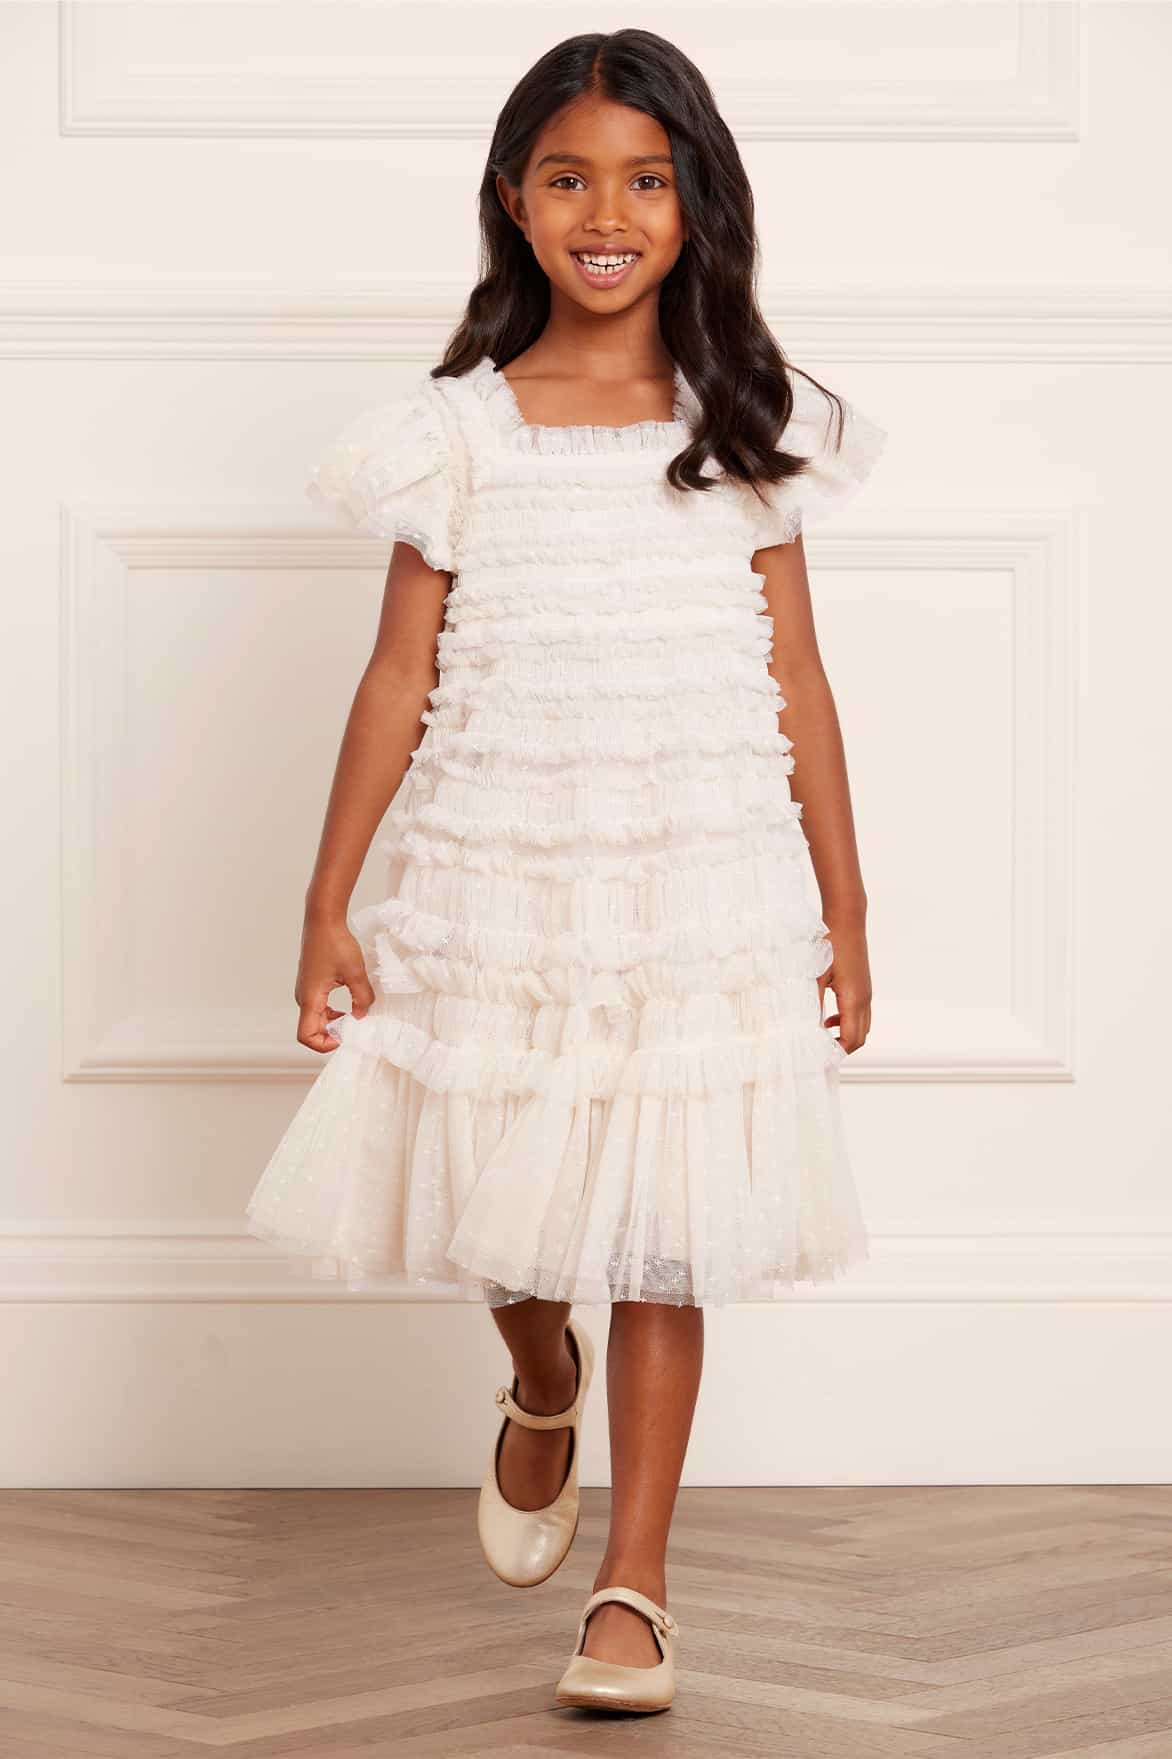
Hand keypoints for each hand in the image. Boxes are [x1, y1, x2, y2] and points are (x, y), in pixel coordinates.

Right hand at [295, 912, 374, 1053]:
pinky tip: (349, 1003)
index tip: (345, 1035)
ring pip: (315, 1018)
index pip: (306, 1035)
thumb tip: (362, 1016)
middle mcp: (303, 996)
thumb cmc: (335, 942)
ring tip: (354, 1016)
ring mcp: (305, 989)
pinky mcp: (310, 982)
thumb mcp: (355, 973)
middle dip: (332, 1034)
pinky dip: (332, 1011)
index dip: (324, 1043)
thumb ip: (362, 998)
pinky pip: (318, 1006)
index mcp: (310, 998)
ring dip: (333, 1022)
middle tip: (355, 1027)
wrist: (323, 919)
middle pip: (311, 1029)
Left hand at [817, 916, 871, 1054]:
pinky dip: (846, 1022)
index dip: (838, 1051)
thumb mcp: (815, 976)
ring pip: (862, 1026)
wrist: (847, 920)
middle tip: (819, 1052)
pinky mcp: (863, 986)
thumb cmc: (830, 944)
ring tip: (821, 1036)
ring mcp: (866, 993)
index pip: (852, 1038)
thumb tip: (805, 1027)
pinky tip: (827, 1018)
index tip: (820, 1056)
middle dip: (842, 1047)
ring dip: (844, 1035)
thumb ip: (811, 1004)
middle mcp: (865, 998)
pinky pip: (860, 1014)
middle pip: (860, 1037)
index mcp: (854, 999)